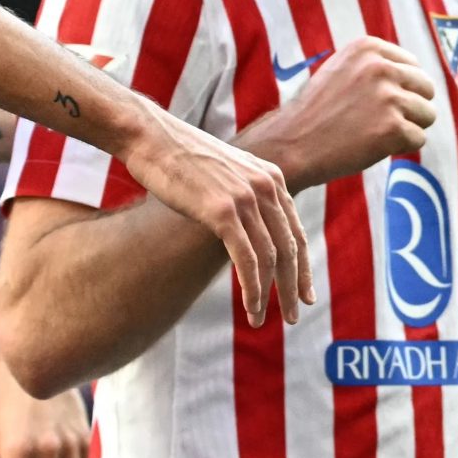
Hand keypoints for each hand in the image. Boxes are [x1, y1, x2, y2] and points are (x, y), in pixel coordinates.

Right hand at [119, 103, 313, 324]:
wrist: (151, 137)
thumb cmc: (180, 158)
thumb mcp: (225, 174)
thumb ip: (244, 196)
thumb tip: (247, 227)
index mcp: (272, 178)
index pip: (296, 232)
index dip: (303, 267)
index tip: (305, 294)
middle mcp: (266, 186)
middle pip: (290, 248)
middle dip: (293, 287)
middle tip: (295, 316)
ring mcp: (246, 198)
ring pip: (271, 258)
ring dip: (269, 295)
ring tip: (260, 320)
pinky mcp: (223, 211)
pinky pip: (248, 259)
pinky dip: (252, 288)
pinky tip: (251, 307)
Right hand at [241, 38, 437, 189]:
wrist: (293, 144)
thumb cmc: (318, 111)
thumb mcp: (342, 69)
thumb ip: (375, 65)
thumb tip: (417, 73)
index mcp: (368, 47)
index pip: (413, 65)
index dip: (402, 89)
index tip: (379, 103)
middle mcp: (380, 67)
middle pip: (426, 87)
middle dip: (412, 107)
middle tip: (382, 121)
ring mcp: (388, 97)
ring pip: (428, 114)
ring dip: (409, 128)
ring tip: (376, 133)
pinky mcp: (393, 128)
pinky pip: (418, 139)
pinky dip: (401, 147)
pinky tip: (375, 146)